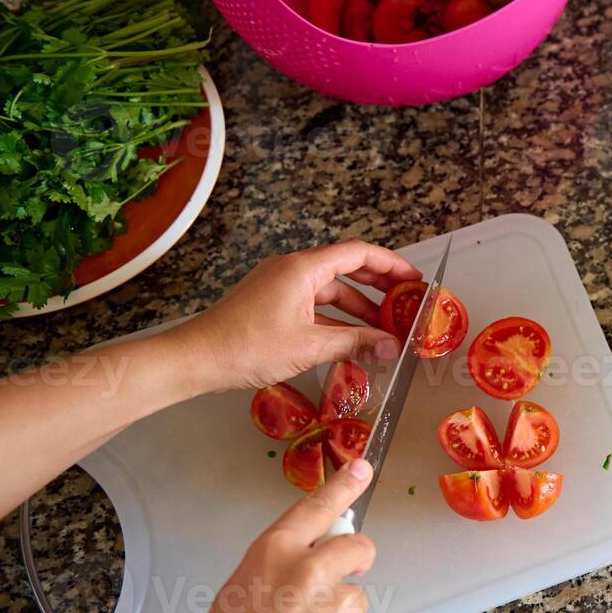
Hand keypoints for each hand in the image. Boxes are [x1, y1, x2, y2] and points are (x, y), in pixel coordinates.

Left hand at [170, 241, 421, 393]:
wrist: (197, 359)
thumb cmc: (250, 346)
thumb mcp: (311, 346)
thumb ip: (356, 343)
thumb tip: (394, 346)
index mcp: (302, 268)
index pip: (357, 254)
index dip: (390, 264)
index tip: (414, 280)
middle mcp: (292, 269)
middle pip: (346, 269)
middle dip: (379, 287)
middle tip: (406, 304)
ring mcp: (280, 286)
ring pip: (330, 291)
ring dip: (358, 309)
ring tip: (384, 331)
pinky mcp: (272, 304)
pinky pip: (314, 304)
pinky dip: (336, 319)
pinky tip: (352, 340)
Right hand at [184, 459, 378, 612]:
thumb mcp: (234, 600)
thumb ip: (273, 576)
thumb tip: (296, 574)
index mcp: (272, 555)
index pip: (314, 508)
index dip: (341, 486)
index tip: (362, 468)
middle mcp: (311, 570)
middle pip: (356, 545)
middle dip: (355, 559)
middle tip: (339, 582)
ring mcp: (339, 603)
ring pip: (354, 598)